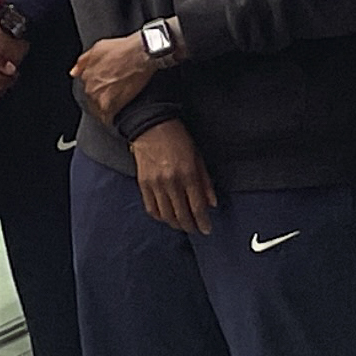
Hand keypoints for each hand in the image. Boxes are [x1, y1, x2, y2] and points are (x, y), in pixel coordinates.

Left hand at [71, 31, 159, 123]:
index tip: (107, 91)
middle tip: (115, 100)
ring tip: (118, 109)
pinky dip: (112, 119)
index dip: (99, 91)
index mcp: (85, 76)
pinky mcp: (110, 105)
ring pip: (99, 111)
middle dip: (102, 102)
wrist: (140, 54)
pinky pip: (107, 118)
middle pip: (92, 102)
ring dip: (107, 111)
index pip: (88, 90)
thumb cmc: (122, 49)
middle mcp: (89, 87)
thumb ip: (83, 62)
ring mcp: (98, 97)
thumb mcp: (98, 48)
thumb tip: (73, 72)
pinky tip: (119, 116)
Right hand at [129, 117, 216, 234]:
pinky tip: (166, 217)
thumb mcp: (198, 156)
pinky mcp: (143, 184)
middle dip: (190, 226)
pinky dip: (160, 217)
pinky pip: (151, 208)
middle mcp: (171, 182)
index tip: (207, 229)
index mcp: (188, 174)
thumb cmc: (178, 138)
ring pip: (166, 215)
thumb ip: (205, 182)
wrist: (151, 125)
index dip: (203, 221)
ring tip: (182, 225)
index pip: (197, 206)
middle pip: (182, 214)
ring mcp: (155, 184)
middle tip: (196, 230)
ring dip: (176, 224)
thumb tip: (212, 203)